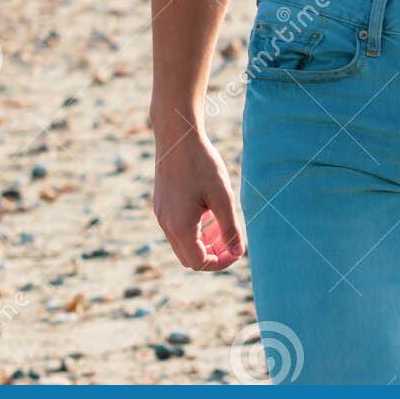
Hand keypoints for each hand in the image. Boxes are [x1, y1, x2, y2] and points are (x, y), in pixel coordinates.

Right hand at [153, 129, 245, 269]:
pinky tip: (207, 210)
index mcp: (181, 227)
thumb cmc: (202, 164)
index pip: (200, 262)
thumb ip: (230, 228)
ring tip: (221, 224)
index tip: (237, 249)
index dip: (221, 262)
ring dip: (203, 242)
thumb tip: (238, 253)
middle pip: (189, 257)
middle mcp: (166, 225)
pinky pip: (176, 228)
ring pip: (182, 243)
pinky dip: (193, 229)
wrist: (177, 136)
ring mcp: (161, 215)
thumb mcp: (222, 196)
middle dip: (212, 254)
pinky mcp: (161, 204)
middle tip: (230, 239)